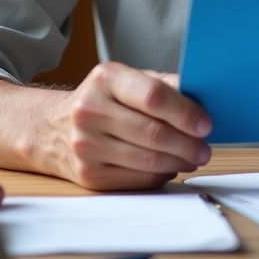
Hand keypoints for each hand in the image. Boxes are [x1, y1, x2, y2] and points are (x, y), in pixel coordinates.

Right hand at [47, 63, 211, 190]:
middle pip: (153, 133)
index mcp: (105, 79)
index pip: (153, 96)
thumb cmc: (101, 100)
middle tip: (205, 148)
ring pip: (148, 160)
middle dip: (187, 143)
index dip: (185, 112)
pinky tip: (169, 166)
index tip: (206, 124)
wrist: (52, 128)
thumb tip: (201, 98)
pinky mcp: (89, 175)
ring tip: (193, 158)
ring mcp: (87, 146)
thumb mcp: (125, 79)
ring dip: (179, 161)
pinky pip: (137, 179)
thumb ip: (162, 85)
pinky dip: (160, 174)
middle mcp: (90, 111)